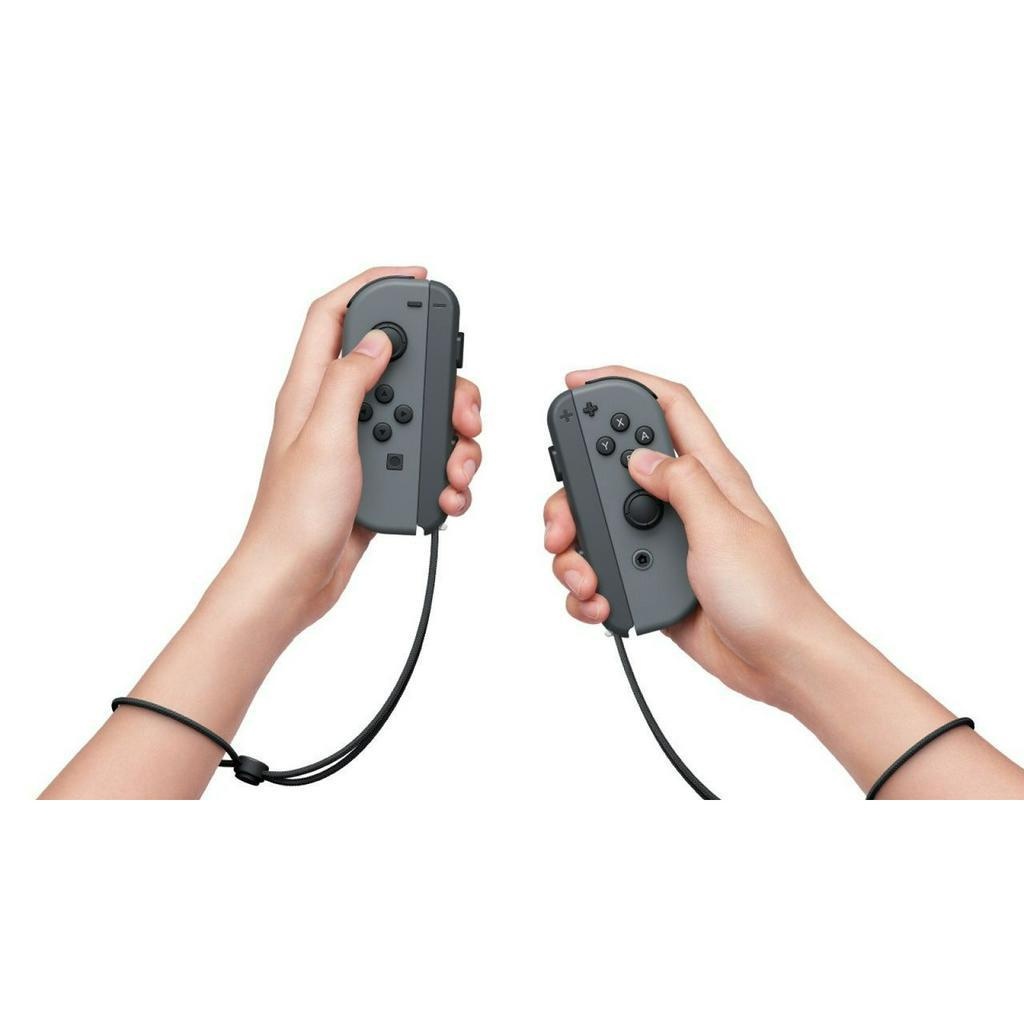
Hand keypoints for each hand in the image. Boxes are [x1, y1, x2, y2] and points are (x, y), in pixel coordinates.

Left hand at [231, 266, 481, 632]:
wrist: (294, 581)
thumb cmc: (294, 517)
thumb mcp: (324, 438)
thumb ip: (350, 381)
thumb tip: (378, 339)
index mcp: (310, 390)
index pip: (335, 314)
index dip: (372, 284)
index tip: (415, 276)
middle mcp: (336, 411)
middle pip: (399, 366)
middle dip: (440, 382)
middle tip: (462, 408)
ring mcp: (360, 444)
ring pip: (421, 415)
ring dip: (450, 438)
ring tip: (455, 467)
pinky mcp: (380, 477)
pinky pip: (423, 458)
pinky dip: (444, 473)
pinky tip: (444, 494)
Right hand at [543, 366, 828, 708]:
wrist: (777, 662)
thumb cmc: (769, 596)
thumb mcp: (723, 529)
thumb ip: (680, 483)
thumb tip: (637, 457)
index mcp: (709, 475)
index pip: (665, 406)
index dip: (622, 382)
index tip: (576, 381)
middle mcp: (682, 502)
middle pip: (609, 470)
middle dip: (575, 492)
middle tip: (562, 521)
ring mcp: (662, 542)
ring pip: (596, 525)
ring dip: (576, 551)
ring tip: (586, 578)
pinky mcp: (648, 578)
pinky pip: (602, 570)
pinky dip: (588, 587)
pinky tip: (600, 602)